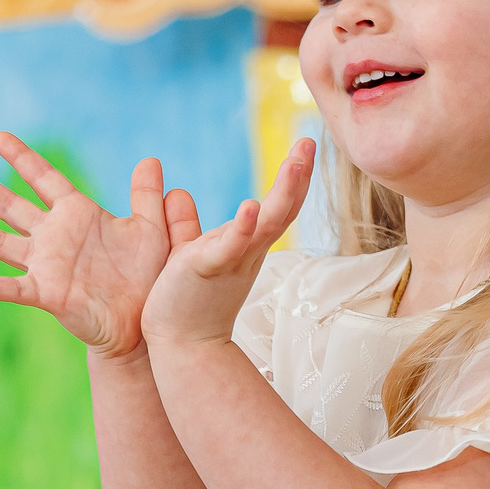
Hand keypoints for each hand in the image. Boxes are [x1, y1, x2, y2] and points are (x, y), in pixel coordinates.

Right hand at [0, 132, 190, 359]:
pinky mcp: (47, 293)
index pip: (44, 178)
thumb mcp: (151, 229)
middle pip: (10, 205)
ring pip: (0, 242)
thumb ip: (147, 196)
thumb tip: (151, 159)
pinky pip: (14, 288)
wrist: (143, 320)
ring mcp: (46, 264)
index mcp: (76, 213)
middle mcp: (53, 235)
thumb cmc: (146, 274)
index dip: (21, 158)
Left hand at [139, 139, 315, 352]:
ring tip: (297, 161)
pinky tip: (252, 206)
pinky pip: (229, 246)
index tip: (305, 146)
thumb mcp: (190, 252)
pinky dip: (243, 227)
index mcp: (246, 244)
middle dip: (298, 175)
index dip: (294, 178)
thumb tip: (179, 192)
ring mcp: (233, 259)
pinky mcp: (209, 269)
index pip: (278, 206)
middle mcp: (248, 250)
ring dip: (284, 191)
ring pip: (268, 223)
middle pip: (284, 208)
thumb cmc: (184, 303)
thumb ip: (186, 223)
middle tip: (310, 141)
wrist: (182, 347)